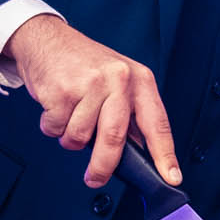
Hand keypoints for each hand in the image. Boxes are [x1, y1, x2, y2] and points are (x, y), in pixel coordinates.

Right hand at [6, 14, 179, 188]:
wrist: (48, 40)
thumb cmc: (86, 66)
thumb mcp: (120, 81)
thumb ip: (131, 114)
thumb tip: (140, 154)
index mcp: (140, 80)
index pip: (157, 124)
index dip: (165, 155)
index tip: (171, 178)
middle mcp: (119, 80)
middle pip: (115, 137)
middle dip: (104, 165)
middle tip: (95, 178)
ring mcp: (90, 84)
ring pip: (80, 137)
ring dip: (70, 138)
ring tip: (70, 118)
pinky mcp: (61, 90)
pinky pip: (56, 128)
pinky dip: (52, 127)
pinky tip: (56, 108)